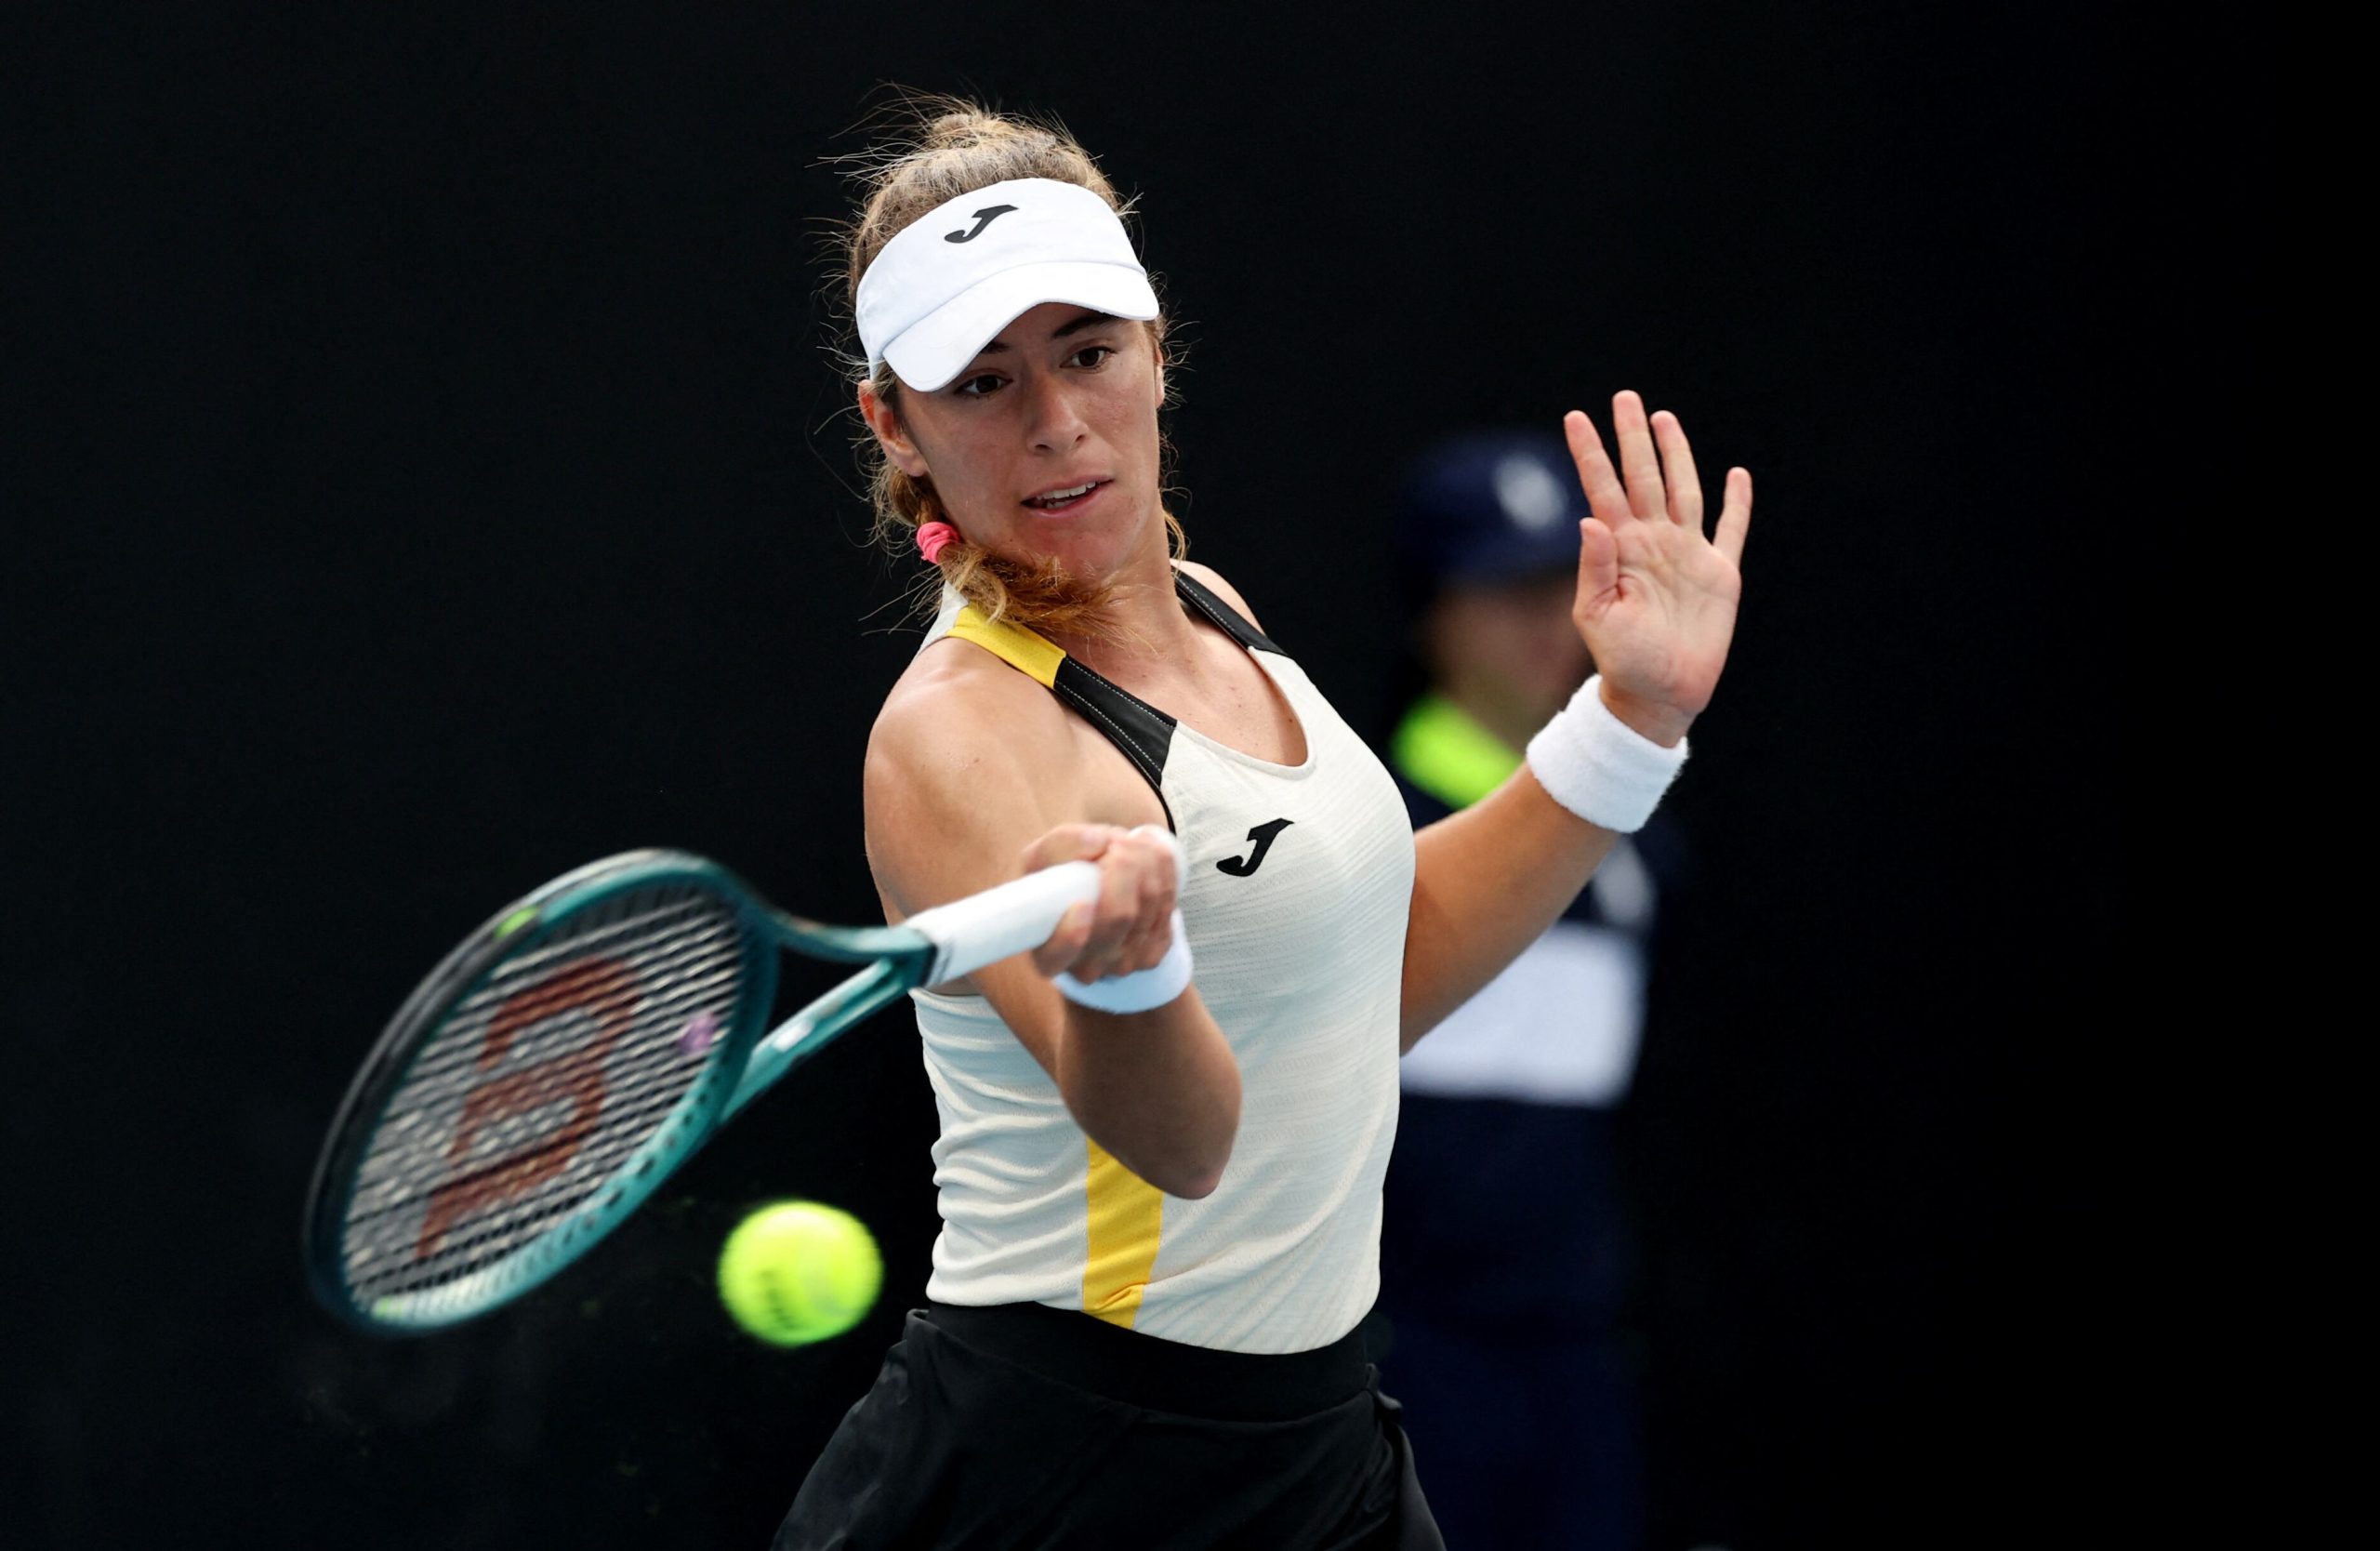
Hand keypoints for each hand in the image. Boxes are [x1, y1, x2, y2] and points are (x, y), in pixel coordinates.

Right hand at [1021, 824, 1181, 983]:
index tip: (1082, 904)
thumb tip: (1099, 842)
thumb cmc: (1059, 880)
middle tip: (1113, 839)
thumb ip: (1059, 847)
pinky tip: (1145, 856)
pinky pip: (1168, 902)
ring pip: (1149, 901)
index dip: (1069, 937)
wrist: (1096, 894)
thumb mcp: (1042, 860)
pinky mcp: (1153, 953)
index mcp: (1045, 953)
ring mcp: (1122, 964)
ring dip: (1143, 858)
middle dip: (1123, 866)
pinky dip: (1162, 868)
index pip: (1055, 958)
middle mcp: (1083, 968)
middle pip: (1117, 917)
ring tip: (1126, 841)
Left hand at [1562, 391, 1753, 745]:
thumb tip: (1589, 520)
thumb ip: (1594, 568)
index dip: (1590, 453)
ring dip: (1676, 455)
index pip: (1602, 489)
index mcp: (1619, 549)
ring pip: (1684, 490)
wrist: (1658, 695)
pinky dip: (1737, 503)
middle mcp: (1652, 542)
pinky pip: (1731, 530)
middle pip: (1643, 477)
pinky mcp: (1719, 574)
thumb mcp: (1597, 616)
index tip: (1575, 417)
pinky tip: (1737, 475)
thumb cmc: (1620, 660)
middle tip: (1625, 397)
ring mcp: (1687, 554)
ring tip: (1664, 419)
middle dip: (1633, 438)